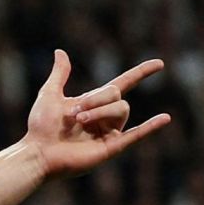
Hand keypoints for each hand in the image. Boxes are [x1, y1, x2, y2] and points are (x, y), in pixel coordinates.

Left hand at [24, 51, 170, 177]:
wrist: (38, 152)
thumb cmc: (41, 127)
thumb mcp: (50, 94)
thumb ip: (60, 74)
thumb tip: (60, 52)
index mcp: (95, 103)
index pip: (125, 83)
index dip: (141, 72)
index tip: (160, 64)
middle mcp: (105, 117)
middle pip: (117, 95)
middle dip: (96, 99)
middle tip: (75, 112)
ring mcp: (109, 133)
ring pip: (121, 110)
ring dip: (99, 112)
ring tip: (79, 122)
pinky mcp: (111, 148)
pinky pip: (136, 135)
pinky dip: (151, 127)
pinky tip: (165, 118)